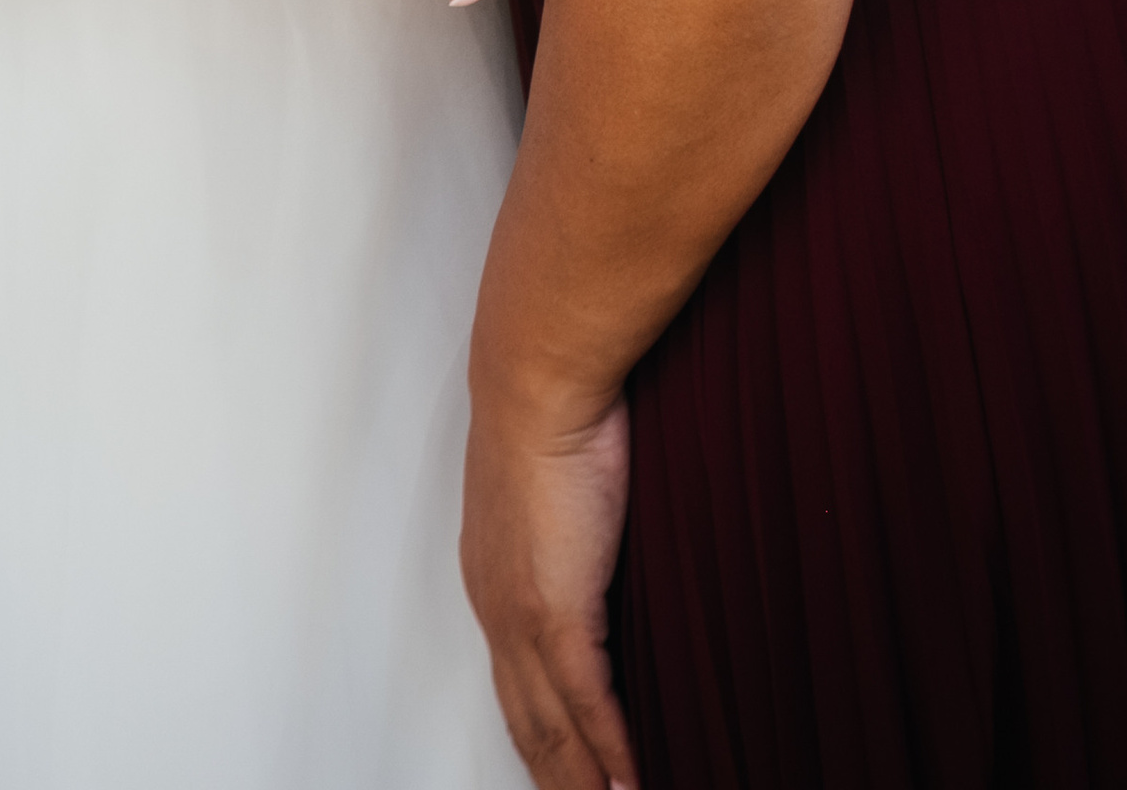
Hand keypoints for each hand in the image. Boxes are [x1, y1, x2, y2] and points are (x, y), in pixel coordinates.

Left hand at [462, 387, 638, 789]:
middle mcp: (498, 607)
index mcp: (494, 580)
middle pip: (529, 723)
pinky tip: (632, 783)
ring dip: (583, 781)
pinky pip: (586, 702)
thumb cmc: (554, 410)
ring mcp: (523, 614)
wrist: (539, 377)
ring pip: (552, 727)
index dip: (543, 741)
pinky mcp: (556, 608)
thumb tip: (605, 547)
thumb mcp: (559, 486)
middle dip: (558, 778)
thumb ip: (577, 533)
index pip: (518, 685)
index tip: (566, 776)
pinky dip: (612, 751)